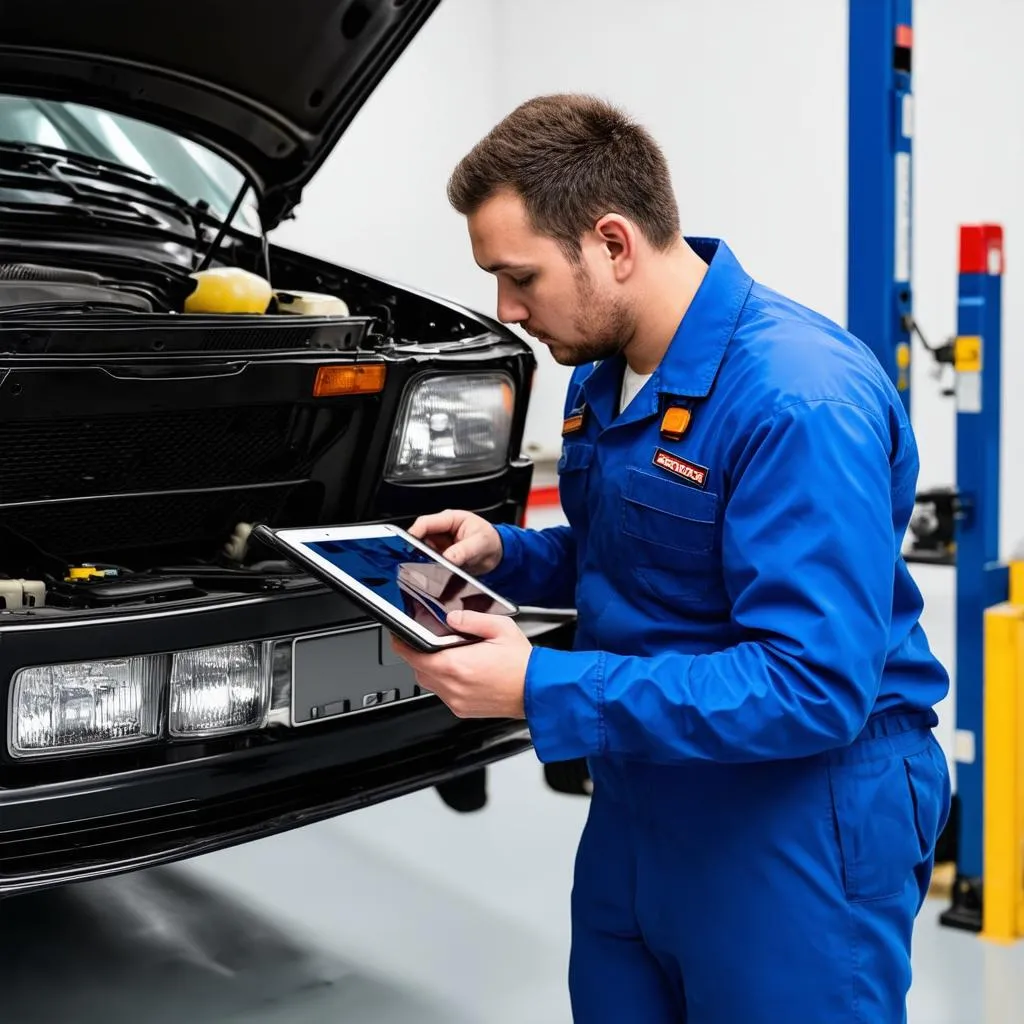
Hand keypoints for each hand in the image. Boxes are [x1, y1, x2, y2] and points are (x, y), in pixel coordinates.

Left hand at [391, 609, 530, 718]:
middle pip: (419, 670)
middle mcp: (453, 687)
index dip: (402, 644)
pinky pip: (444, 695)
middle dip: (419, 656)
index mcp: (457, 665)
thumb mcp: (500, 628)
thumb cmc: (523, 664)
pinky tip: (463, 672)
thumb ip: (471, 619)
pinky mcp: (463, 710)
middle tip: (429, 643)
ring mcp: (457, 701)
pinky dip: (445, 683)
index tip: (399, 636)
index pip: (414, 656)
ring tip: (450, 656)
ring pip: (430, 684)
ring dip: (432, 670)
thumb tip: (452, 617)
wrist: (538, 691)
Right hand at [407, 509, 502, 575]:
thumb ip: (464, 550)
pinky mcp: (440, 557)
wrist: (497, 555)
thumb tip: (448, 558)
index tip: (409, 546)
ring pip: (422, 551)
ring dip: (422, 560)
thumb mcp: (480, 544)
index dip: (414, 533)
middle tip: (417, 561)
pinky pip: (429, 562)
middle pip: (420, 537)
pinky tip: (433, 574)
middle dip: (416, 549)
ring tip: (428, 569)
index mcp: (450, 519)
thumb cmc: (491, 541)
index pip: (426, 522)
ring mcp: (440, 544)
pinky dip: (429, 567)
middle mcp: (442, 530)